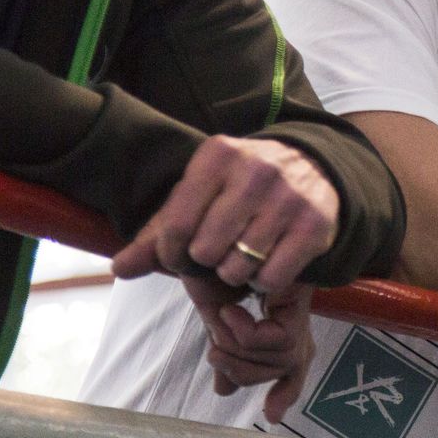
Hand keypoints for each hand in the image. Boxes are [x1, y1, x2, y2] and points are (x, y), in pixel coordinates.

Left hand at [111, 136, 338, 295]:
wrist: (317, 166)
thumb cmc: (242, 186)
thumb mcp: (200, 194)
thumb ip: (158, 232)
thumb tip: (120, 269)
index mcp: (218, 156)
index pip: (175, 226)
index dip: (170, 254)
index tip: (181, 255)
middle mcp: (256, 171)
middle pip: (205, 251)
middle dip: (207, 262)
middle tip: (219, 252)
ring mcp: (289, 197)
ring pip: (238, 268)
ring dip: (236, 273)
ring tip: (244, 255)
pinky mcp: (315, 224)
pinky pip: (271, 278)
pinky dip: (264, 281)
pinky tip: (268, 260)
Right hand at [188, 277, 315, 417]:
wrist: (214, 241)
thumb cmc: (217, 274)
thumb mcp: (215, 322)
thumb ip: (226, 354)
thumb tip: (224, 392)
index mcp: (278, 331)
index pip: (292, 371)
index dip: (284, 393)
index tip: (271, 417)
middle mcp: (295, 326)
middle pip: (280, 372)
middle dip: (240, 371)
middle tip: (214, 352)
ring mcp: (299, 315)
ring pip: (278, 360)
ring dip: (238, 348)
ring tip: (220, 319)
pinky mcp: (299, 304)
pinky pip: (280, 342)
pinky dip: (247, 334)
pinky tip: (229, 311)